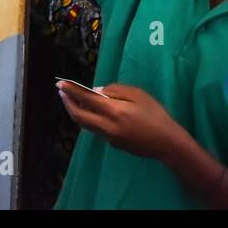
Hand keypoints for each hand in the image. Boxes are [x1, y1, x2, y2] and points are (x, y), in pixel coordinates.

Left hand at [58, 81, 185, 159]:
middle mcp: (106, 126)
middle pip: (79, 116)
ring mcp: (108, 137)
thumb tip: (97, 92)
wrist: (166, 143)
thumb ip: (116, 90)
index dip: (72, 91)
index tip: (61, 84)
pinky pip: (97, 128)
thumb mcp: (139, 95)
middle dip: (68, 103)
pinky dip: (90, 118)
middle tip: (62, 92)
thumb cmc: (156, 114)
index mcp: (114, 111)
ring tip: (74, 99)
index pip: (87, 99)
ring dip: (77, 111)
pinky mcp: (113, 143)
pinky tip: (94, 111)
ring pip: (86, 124)